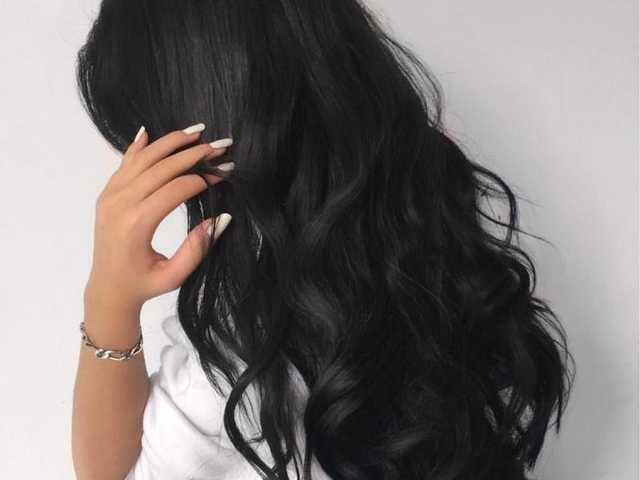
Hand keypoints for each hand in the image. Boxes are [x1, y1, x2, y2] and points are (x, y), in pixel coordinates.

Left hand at [84, 124, 233, 311]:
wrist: (108, 288)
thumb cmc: (144, 284)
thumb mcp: (175, 275)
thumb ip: (198, 248)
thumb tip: (222, 217)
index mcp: (136, 224)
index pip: (175, 189)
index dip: (203, 179)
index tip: (223, 176)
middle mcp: (120, 204)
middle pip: (161, 167)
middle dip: (194, 154)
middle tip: (219, 147)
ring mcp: (110, 196)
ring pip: (143, 158)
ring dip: (171, 142)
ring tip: (196, 132)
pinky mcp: (107, 194)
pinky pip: (124, 163)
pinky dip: (138, 146)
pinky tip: (149, 132)